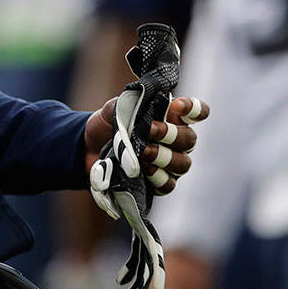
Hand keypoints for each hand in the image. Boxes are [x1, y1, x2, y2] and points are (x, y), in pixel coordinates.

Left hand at [85, 96, 204, 193]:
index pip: (197, 112)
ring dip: (164, 156)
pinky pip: (168, 184)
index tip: (177, 105)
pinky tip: (143, 169)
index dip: (194, 109)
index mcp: (171, 117)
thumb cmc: (109, 123)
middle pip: (190, 139)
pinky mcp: (160, 183)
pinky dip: (157, 177)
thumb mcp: (114, 108)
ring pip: (183, 164)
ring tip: (143, 151)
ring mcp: (171, 164)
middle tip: (150, 129)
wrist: (91, 148)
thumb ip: (127, 104)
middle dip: (172, 134)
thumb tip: (138, 106)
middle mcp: (176, 141)